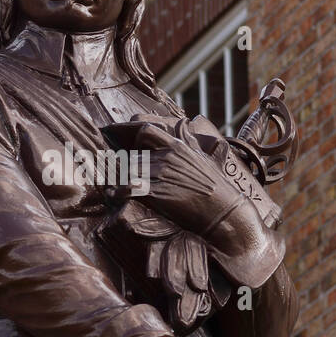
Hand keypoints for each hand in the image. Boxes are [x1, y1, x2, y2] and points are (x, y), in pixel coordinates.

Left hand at [106, 119, 250, 241]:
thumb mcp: (205, 158)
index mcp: (177, 146)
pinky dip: (117, 192)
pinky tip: (115, 196)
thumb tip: (187, 125)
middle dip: (122, 167)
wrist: (223, 211)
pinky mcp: (156, 192)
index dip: (133, 139)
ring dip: (117, 180)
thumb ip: (192, 141)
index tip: (127, 149)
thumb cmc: (216, 186)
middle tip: (115, 176)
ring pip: (126, 171)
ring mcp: (160, 174)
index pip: (146, 131)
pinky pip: (127, 188)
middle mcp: (166, 157)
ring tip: (113, 188)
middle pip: (131, 156)